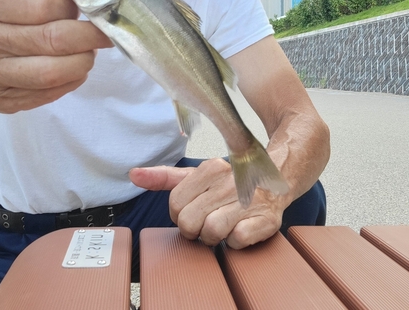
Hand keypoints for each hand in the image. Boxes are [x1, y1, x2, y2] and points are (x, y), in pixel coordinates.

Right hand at [0, 0, 111, 112]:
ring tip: (89, 52)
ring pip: (52, 72)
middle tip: (105, 33)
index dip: (71, 9)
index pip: (43, 5)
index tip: (83, 9)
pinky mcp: (2, 101)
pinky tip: (75, 69)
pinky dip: (72, 80)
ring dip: (83, 61)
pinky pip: (48, 94)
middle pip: (53, 40)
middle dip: (90, 37)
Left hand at [129, 158, 287, 248]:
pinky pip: (237, 241)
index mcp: (209, 168)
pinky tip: (240, 228)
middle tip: (208, 219)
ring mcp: (248, 199)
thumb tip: (134, 175)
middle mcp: (228, 181)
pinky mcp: (265, 219)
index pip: (174, 203)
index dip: (180, 214)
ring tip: (224, 224)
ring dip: (215, 237)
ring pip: (211, 232)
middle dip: (195, 228)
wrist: (275, 180)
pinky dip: (235, 241)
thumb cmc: (229, 183)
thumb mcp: (196, 176)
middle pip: (189, 221)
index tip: (193, 210)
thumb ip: (164, 178)